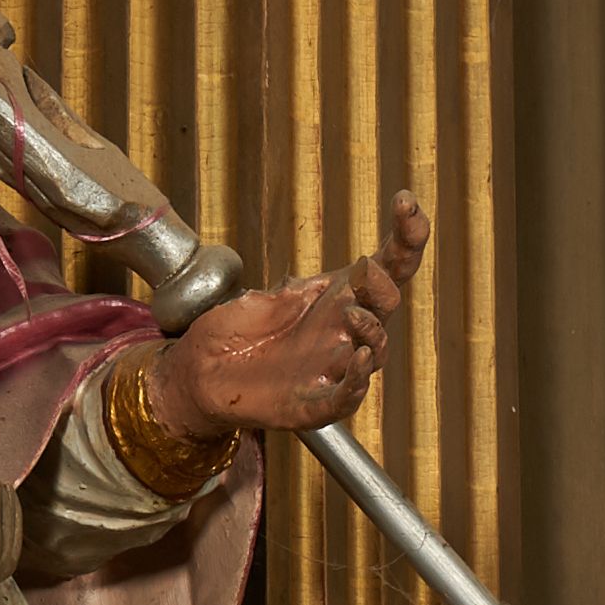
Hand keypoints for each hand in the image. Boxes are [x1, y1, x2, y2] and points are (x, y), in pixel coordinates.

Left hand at [144, 191, 429, 442]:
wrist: (198, 374)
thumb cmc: (233, 334)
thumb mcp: (267, 297)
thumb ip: (302, 289)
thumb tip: (346, 276)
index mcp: (337, 299)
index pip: (389, 266)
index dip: (406, 235)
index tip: (405, 201)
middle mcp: (343, 333)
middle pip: (388, 305)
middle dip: (384, 286)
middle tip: (366, 273)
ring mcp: (333, 368)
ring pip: (376, 351)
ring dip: (372, 330)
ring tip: (350, 313)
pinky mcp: (315, 404)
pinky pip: (347, 397)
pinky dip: (358, 380)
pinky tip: (358, 359)